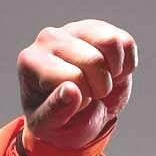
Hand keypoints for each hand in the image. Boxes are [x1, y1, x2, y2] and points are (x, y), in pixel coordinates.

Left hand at [18, 20, 137, 150]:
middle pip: (93, 61)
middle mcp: (48, 38)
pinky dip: (126, 66)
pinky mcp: (99, 28)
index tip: (70, 105)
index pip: (72, 78)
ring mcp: (74, 29)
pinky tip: (110, 74)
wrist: (77, 112)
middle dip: (99, 88)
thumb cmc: (59, 119)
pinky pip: (125, 43)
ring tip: (99, 83)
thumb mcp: (50, 127)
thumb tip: (72, 91)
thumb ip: (56, 112)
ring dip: (114, 73)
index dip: (82, 100)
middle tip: (87, 96)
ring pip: (111, 43)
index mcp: (30, 61)